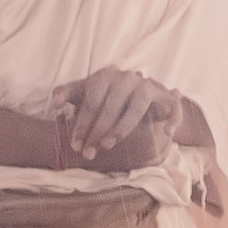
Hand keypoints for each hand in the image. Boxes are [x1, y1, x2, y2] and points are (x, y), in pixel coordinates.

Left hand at [55, 67, 184, 170]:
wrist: (140, 94)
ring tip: (108, 145)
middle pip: (111, 105)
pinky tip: (166, 133)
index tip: (75, 145)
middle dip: (97, 132)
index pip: (91, 100)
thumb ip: (68, 93)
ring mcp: (148, 86)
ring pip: (137, 106)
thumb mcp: (85, 93)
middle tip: (89, 152)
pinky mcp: (166, 98)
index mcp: (106, 74)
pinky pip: (172, 107)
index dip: (82, 124)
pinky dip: (171, 119)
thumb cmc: (106, 96)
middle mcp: (127, 77)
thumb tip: (55, 104)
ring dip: (122, 128)